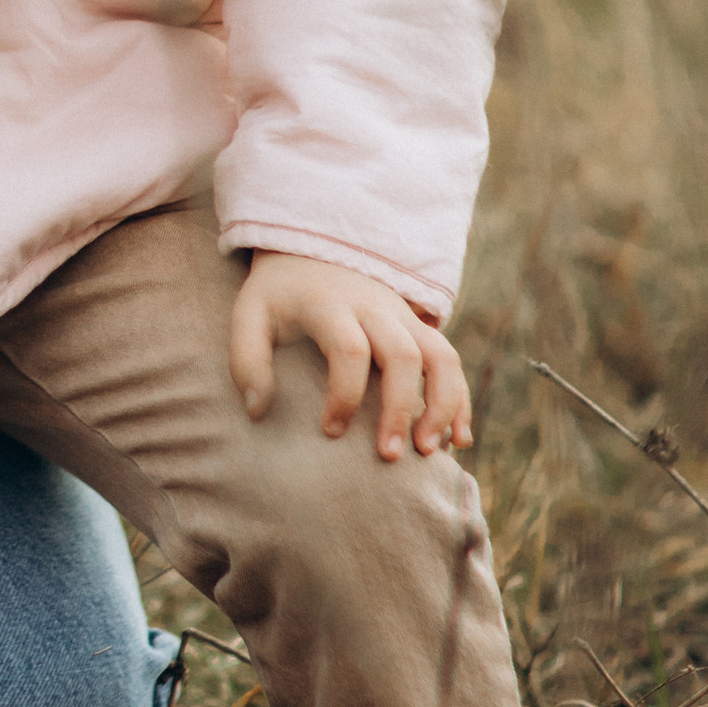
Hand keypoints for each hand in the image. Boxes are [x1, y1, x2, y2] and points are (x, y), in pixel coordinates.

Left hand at [227, 250, 470, 461]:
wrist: (310, 250)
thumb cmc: (278, 295)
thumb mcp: (249, 315)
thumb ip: (247, 360)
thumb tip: (258, 411)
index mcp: (330, 305)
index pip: (349, 349)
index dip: (344, 395)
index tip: (330, 431)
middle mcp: (375, 308)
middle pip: (402, 354)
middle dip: (400, 408)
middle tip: (388, 456)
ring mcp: (403, 317)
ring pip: (440, 356)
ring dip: (443, 405)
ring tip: (430, 452)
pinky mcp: (419, 327)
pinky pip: (450, 361)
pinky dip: (460, 401)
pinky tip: (458, 440)